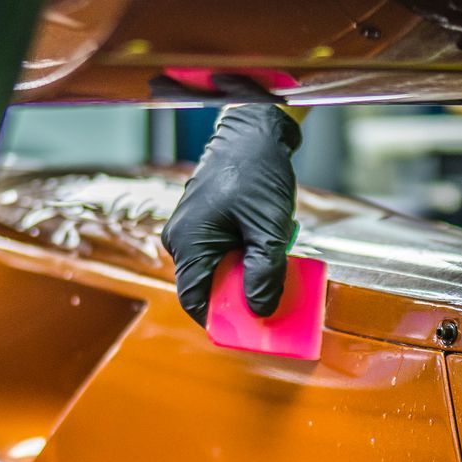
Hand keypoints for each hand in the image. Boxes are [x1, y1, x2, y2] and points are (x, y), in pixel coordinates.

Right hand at [162, 104, 300, 323]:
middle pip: (210, 286)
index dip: (221, 321)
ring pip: (221, 269)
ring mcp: (193, 229)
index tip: (251, 333)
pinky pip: (226, 252)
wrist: (255, 128)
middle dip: (242, 298)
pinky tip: (272, 246)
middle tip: (275, 303)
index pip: (196, 300)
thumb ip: (265, 272)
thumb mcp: (268, 228)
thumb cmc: (256, 171)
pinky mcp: (208, 221)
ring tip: (279, 266)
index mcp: (188, 242)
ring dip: (250, 275)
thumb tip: (261, 311)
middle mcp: (183, 238)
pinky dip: (249, 257)